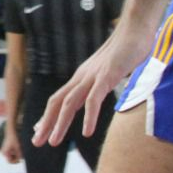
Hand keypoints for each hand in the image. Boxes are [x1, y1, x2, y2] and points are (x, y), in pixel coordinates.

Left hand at [35, 27, 153, 148]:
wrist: (135, 30)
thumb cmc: (125, 52)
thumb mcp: (107, 72)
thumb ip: (99, 84)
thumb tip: (95, 97)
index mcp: (81, 78)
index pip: (58, 99)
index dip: (48, 116)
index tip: (39, 131)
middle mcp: (82, 78)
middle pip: (57, 103)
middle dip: (46, 123)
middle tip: (36, 142)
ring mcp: (92, 77)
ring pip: (70, 103)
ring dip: (61, 124)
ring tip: (55, 142)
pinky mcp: (107, 76)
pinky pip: (94, 99)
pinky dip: (89, 116)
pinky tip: (87, 132)